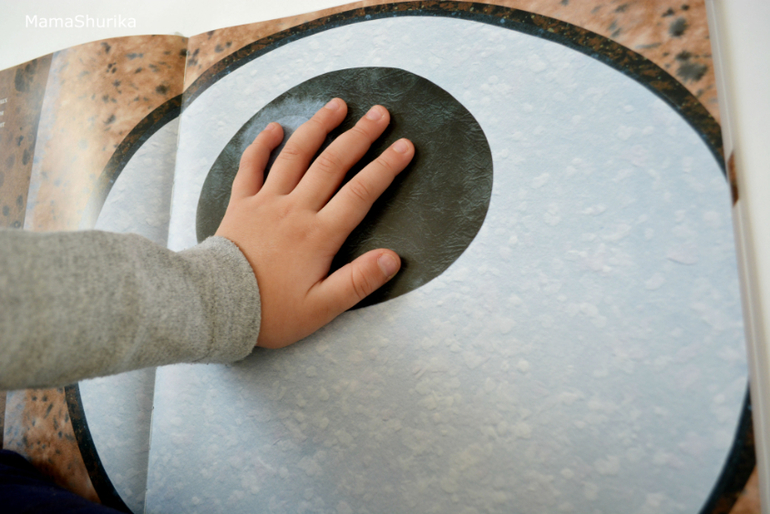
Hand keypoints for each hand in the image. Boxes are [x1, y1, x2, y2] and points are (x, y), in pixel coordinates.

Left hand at [215, 98, 413, 348]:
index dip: (385, 167)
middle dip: (359, 135)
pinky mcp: (241, 204)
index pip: (360, 193)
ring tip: (337, 105)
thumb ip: (358, 282)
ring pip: (296, 156)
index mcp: (319, 234)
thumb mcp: (321, 308)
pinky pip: (251, 166)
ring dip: (318, 127)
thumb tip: (392, 258)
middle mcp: (295, 210)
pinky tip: (275, 127)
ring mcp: (266, 202)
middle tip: (380, 112)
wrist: (216, 307)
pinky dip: (262, 144)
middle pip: (332, 164)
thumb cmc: (271, 311)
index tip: (405, 146)